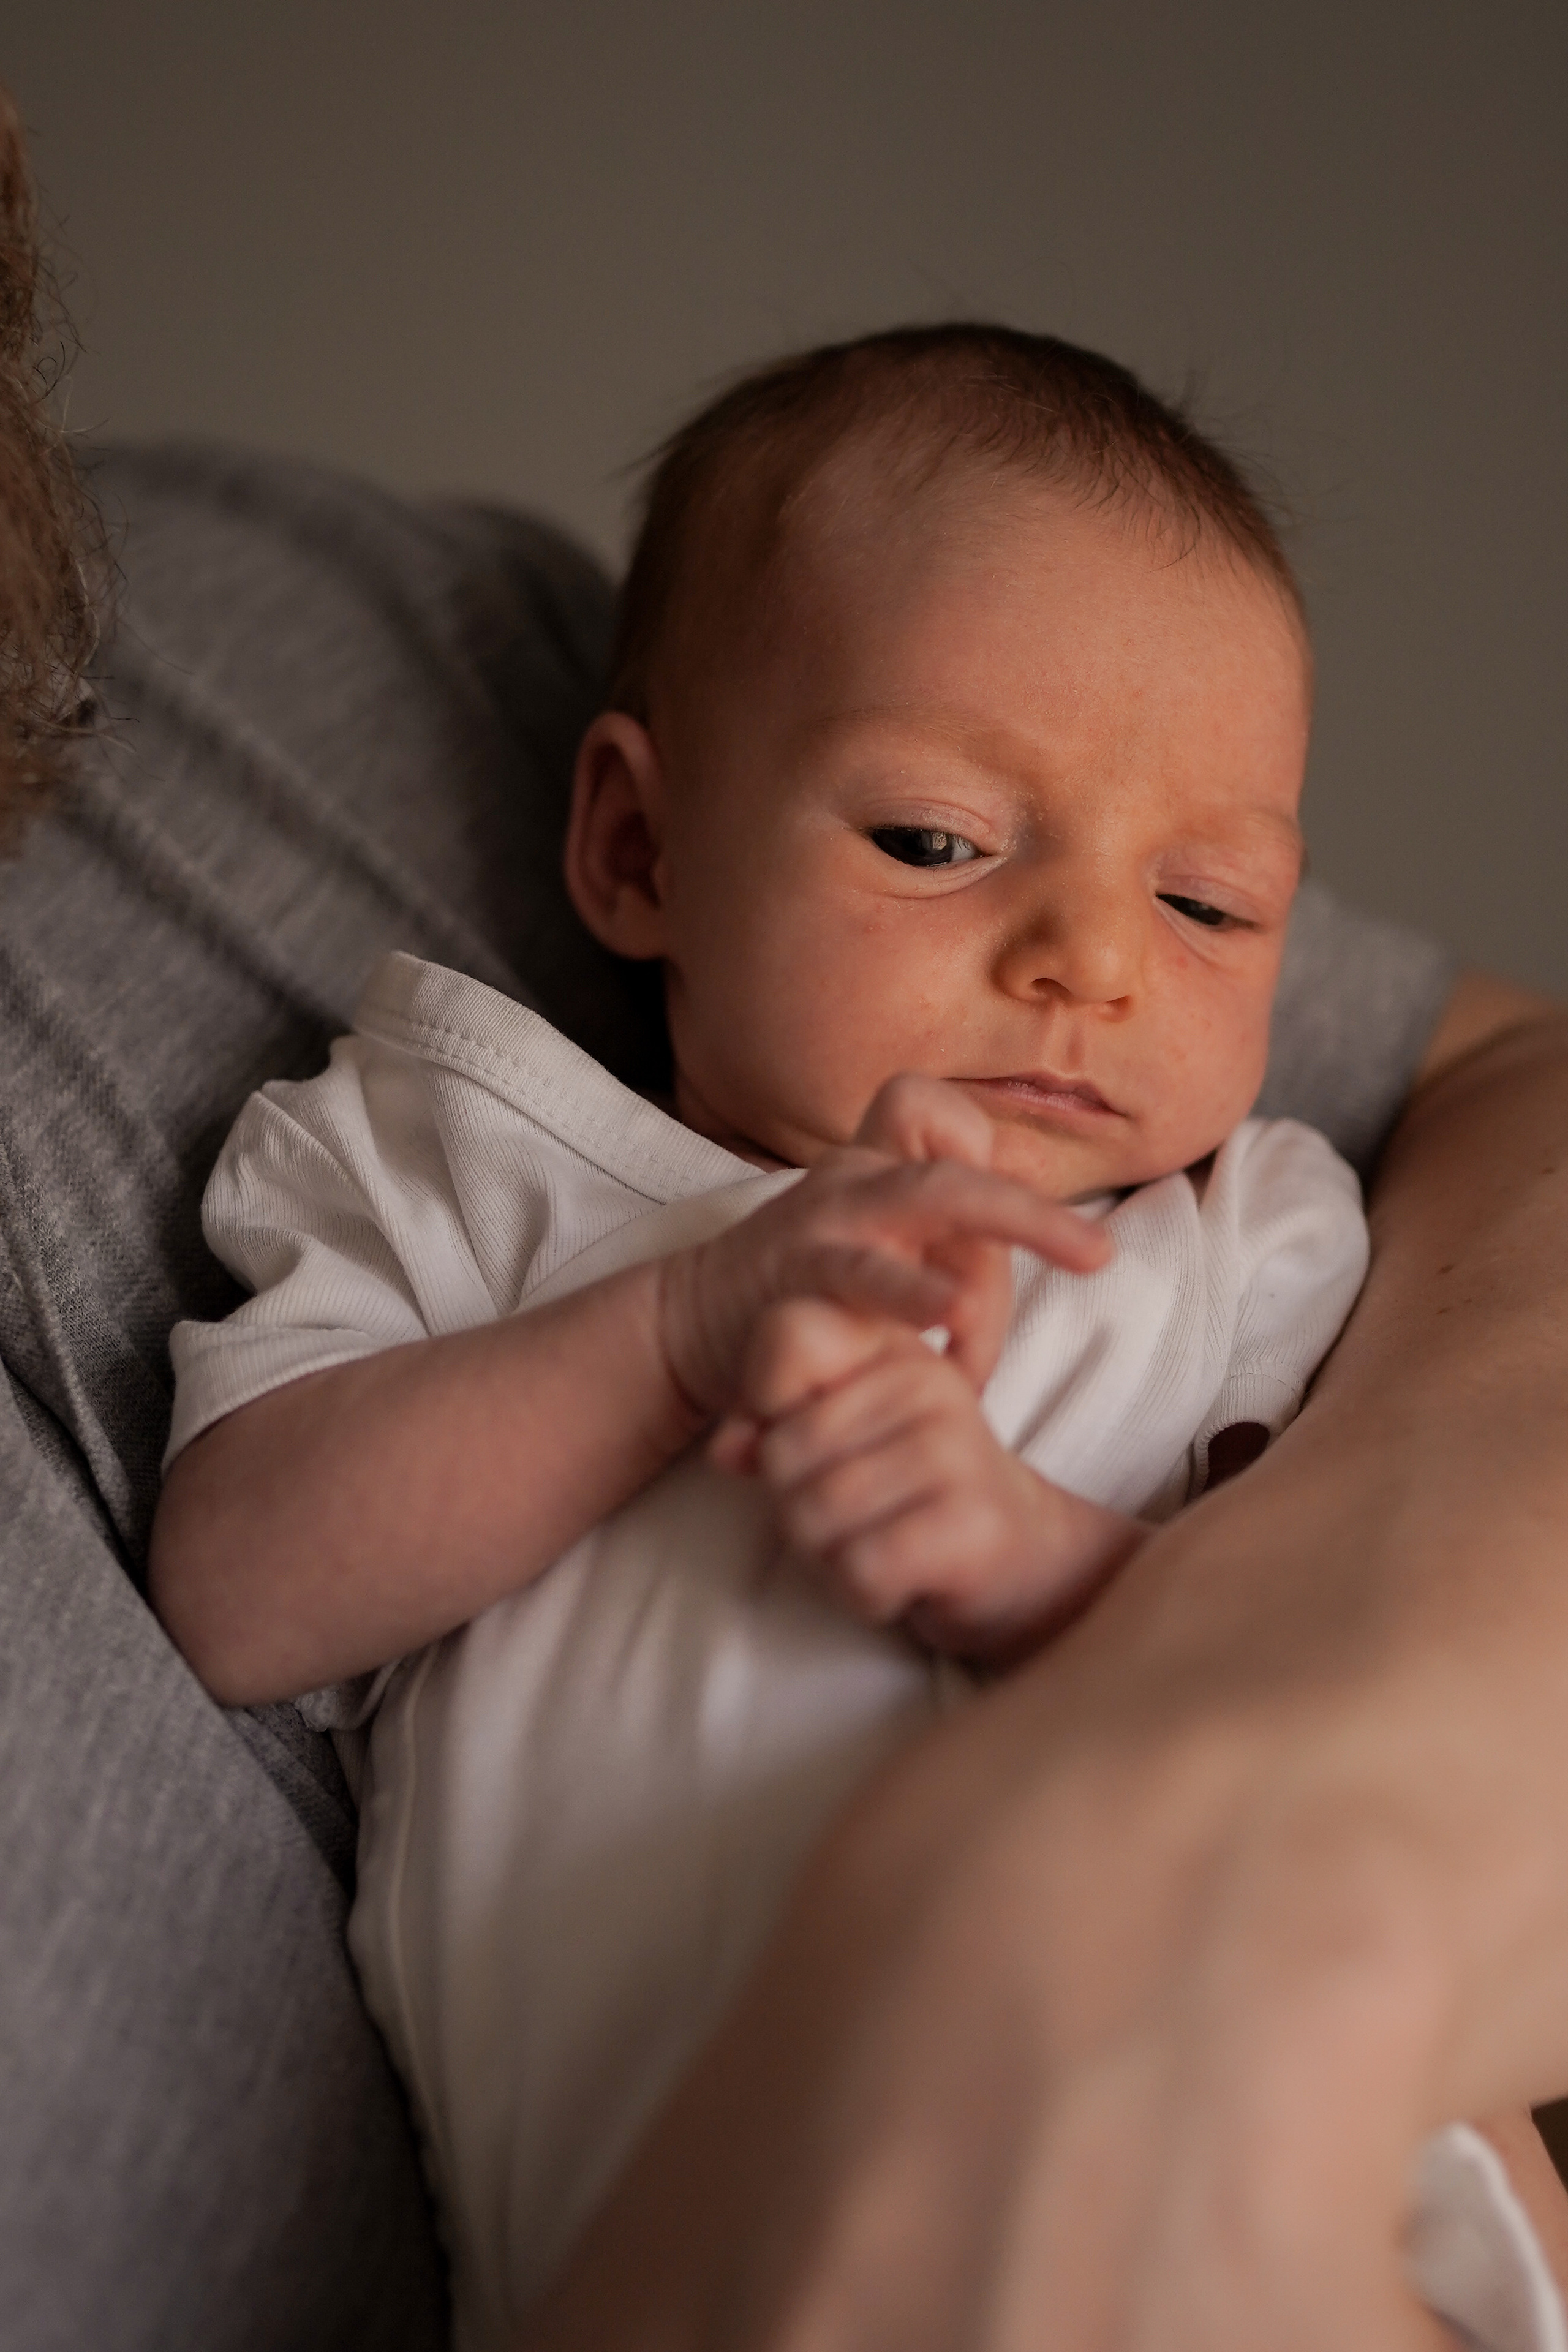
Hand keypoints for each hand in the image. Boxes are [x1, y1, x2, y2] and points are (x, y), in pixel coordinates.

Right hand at [657, 1075, 1109, 1416]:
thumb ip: (944, 1248)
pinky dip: (907, 1292)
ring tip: (1040, 1283)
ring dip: (993, 1243)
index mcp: (879, 1166)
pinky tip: (942, 1330)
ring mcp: (826, 1216)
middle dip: (1035, 1214)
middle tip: (1098, 1256)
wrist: (690, 1328)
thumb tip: (1016, 1247)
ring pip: (928, 1198)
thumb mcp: (878, 1255)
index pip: (938, 1113)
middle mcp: (858, 1176)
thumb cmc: (808, 1301)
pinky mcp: (793, 1272)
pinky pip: (860, 1273)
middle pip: (958, 1166)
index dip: (990, 1151)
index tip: (1020, 1220)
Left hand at [714, 1296, 1146, 1663]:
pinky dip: (862, 1593)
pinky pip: (860, 1569)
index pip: (787, 1336)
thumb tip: (726, 1450)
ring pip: (812, 1517)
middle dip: (796, 1508)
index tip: (812, 1448)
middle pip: (782, 1454)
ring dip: (828, 1556)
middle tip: (854, 1520)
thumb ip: (770, 1431)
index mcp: (892, 1347)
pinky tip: (898, 1580)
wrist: (1025, 1555)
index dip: (770, 1412)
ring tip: (876, 1546)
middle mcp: (927, 1383)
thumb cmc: (909, 1495)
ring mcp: (954, 1450)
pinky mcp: (970, 1521)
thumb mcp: (837, 1445)